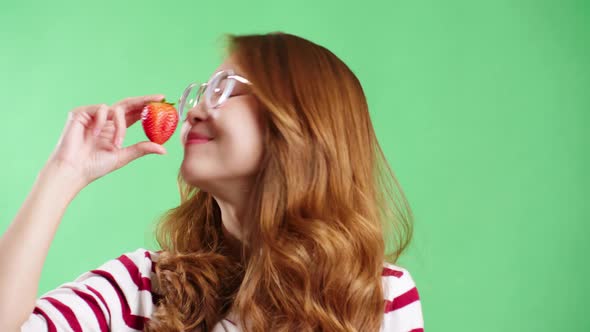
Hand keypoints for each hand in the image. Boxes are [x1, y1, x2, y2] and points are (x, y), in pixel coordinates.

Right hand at [45, 94, 168, 186]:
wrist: (73, 170)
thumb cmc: (95, 166)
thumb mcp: (123, 156)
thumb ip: (142, 149)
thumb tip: (164, 150)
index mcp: (115, 128)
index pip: (134, 114)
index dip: (148, 108)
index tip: (163, 103)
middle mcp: (105, 119)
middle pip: (128, 104)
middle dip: (144, 100)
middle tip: (159, 98)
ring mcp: (93, 115)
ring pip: (116, 109)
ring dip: (120, 127)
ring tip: (117, 144)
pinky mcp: (81, 113)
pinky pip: (100, 109)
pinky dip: (102, 121)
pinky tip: (95, 134)